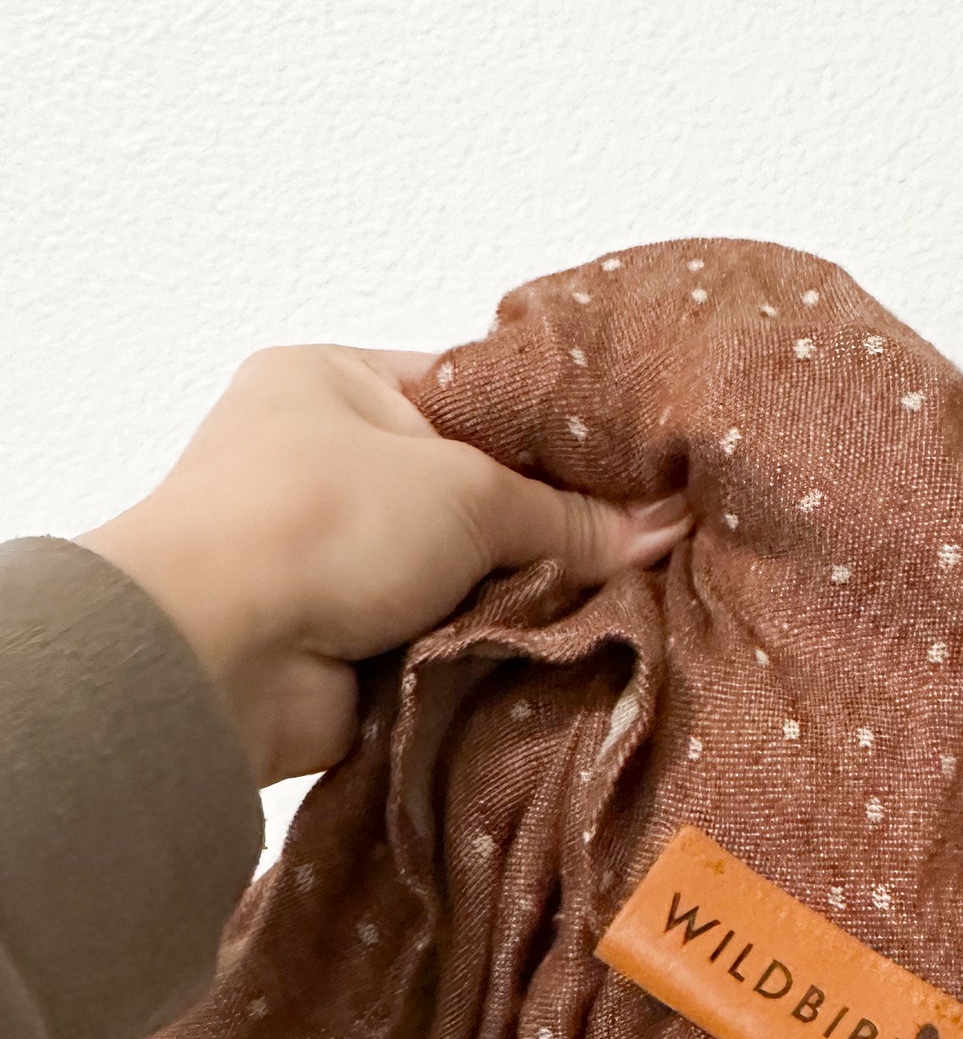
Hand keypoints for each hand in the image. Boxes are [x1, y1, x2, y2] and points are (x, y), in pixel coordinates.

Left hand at [80, 344, 689, 784]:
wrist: (219, 655)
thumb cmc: (323, 520)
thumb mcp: (468, 490)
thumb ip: (570, 515)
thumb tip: (668, 527)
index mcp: (336, 382)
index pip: (472, 396)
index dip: (555, 436)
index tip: (638, 471)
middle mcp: (328, 463)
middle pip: (476, 494)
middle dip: (547, 529)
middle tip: (646, 548)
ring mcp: (334, 560)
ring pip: (466, 575)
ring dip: (523, 598)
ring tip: (623, 607)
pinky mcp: (349, 645)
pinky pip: (447, 641)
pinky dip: (492, 651)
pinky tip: (566, 656)